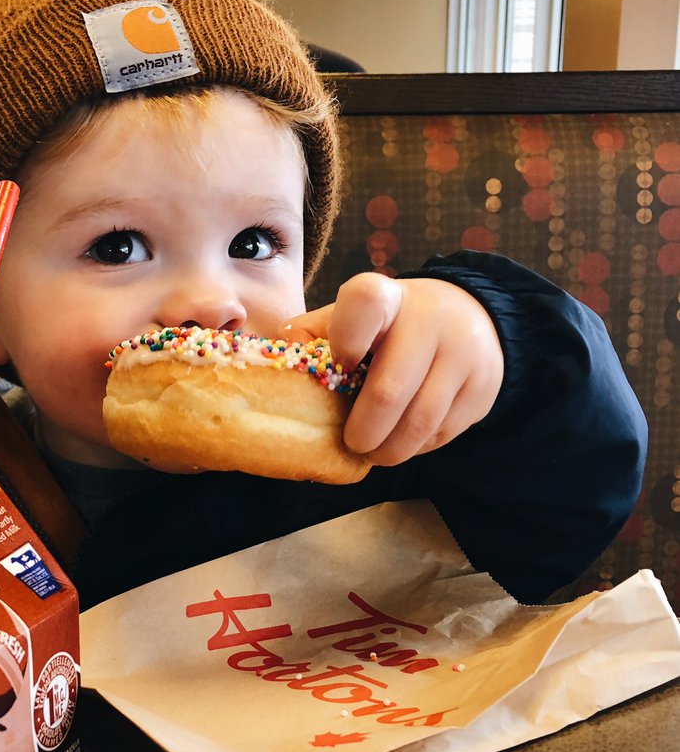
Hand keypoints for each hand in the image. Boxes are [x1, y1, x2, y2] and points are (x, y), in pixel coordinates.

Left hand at [284, 272, 503, 465]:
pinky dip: (419, 446)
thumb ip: (312, 339)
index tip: (341, 364)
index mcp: (385, 297)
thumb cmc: (388, 328)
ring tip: (376, 454)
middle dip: (364, 431)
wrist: (469, 319)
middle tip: (353, 445)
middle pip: (389, 390)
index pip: (364, 302)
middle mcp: (430, 319)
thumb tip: (268, 369)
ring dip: (391, 450)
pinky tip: (406, 441)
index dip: (345, 339)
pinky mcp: (483, 386)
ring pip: (420, 421)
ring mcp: (463, 353)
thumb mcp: (351, 319)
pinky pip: (443, 433)